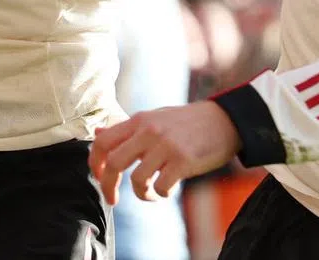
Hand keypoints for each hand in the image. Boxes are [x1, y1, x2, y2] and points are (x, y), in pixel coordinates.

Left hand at [89, 101, 240, 204]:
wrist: (222, 121)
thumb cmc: (185, 123)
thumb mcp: (154, 118)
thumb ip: (127, 129)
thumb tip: (98, 132)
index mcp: (139, 120)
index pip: (103, 140)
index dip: (95, 163)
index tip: (98, 177)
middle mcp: (149, 130)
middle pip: (115, 162)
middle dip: (108, 186)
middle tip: (112, 199)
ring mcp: (166, 145)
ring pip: (137, 180)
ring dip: (141, 195)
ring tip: (151, 193)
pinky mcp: (183, 160)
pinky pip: (161, 187)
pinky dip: (161, 194)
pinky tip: (167, 189)